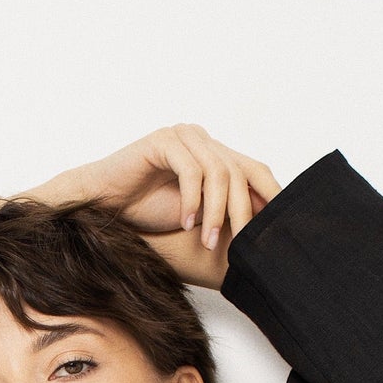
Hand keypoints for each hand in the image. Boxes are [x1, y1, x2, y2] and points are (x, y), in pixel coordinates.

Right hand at [22, 124, 280, 288]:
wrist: (101, 205)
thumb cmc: (143, 212)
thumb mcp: (195, 219)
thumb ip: (225, 215)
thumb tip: (263, 233)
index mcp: (214, 154)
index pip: (255, 170)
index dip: (271, 196)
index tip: (281, 229)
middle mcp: (203, 140)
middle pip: (241, 172)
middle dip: (244, 212)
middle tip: (242, 245)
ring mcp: (184, 137)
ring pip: (218, 172)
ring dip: (216, 211)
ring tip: (207, 242)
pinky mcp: (163, 141)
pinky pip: (190, 170)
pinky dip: (191, 200)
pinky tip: (186, 224)